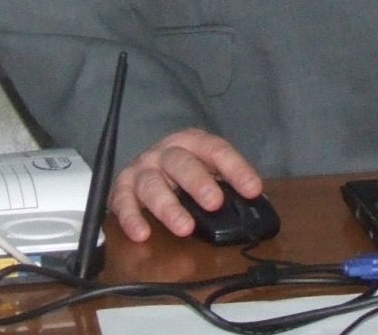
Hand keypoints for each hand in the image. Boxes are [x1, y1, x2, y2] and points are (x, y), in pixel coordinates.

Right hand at [109, 127, 264, 242]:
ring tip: (184, 227)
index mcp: (192, 142)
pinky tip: (142, 234)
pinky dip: (131, 219)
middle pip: (182, 163)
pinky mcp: (121, 188)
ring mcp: (142, 169)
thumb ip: (226, 183)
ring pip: (152, 184)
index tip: (253, 189)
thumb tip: (255, 205)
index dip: (236, 169)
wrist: (142, 164)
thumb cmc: (181, 170)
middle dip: (199, 182)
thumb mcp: (205, 168)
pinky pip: (123, 202)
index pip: (216, 150)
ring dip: (168, 206)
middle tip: (214, 202)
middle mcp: (165, 152)